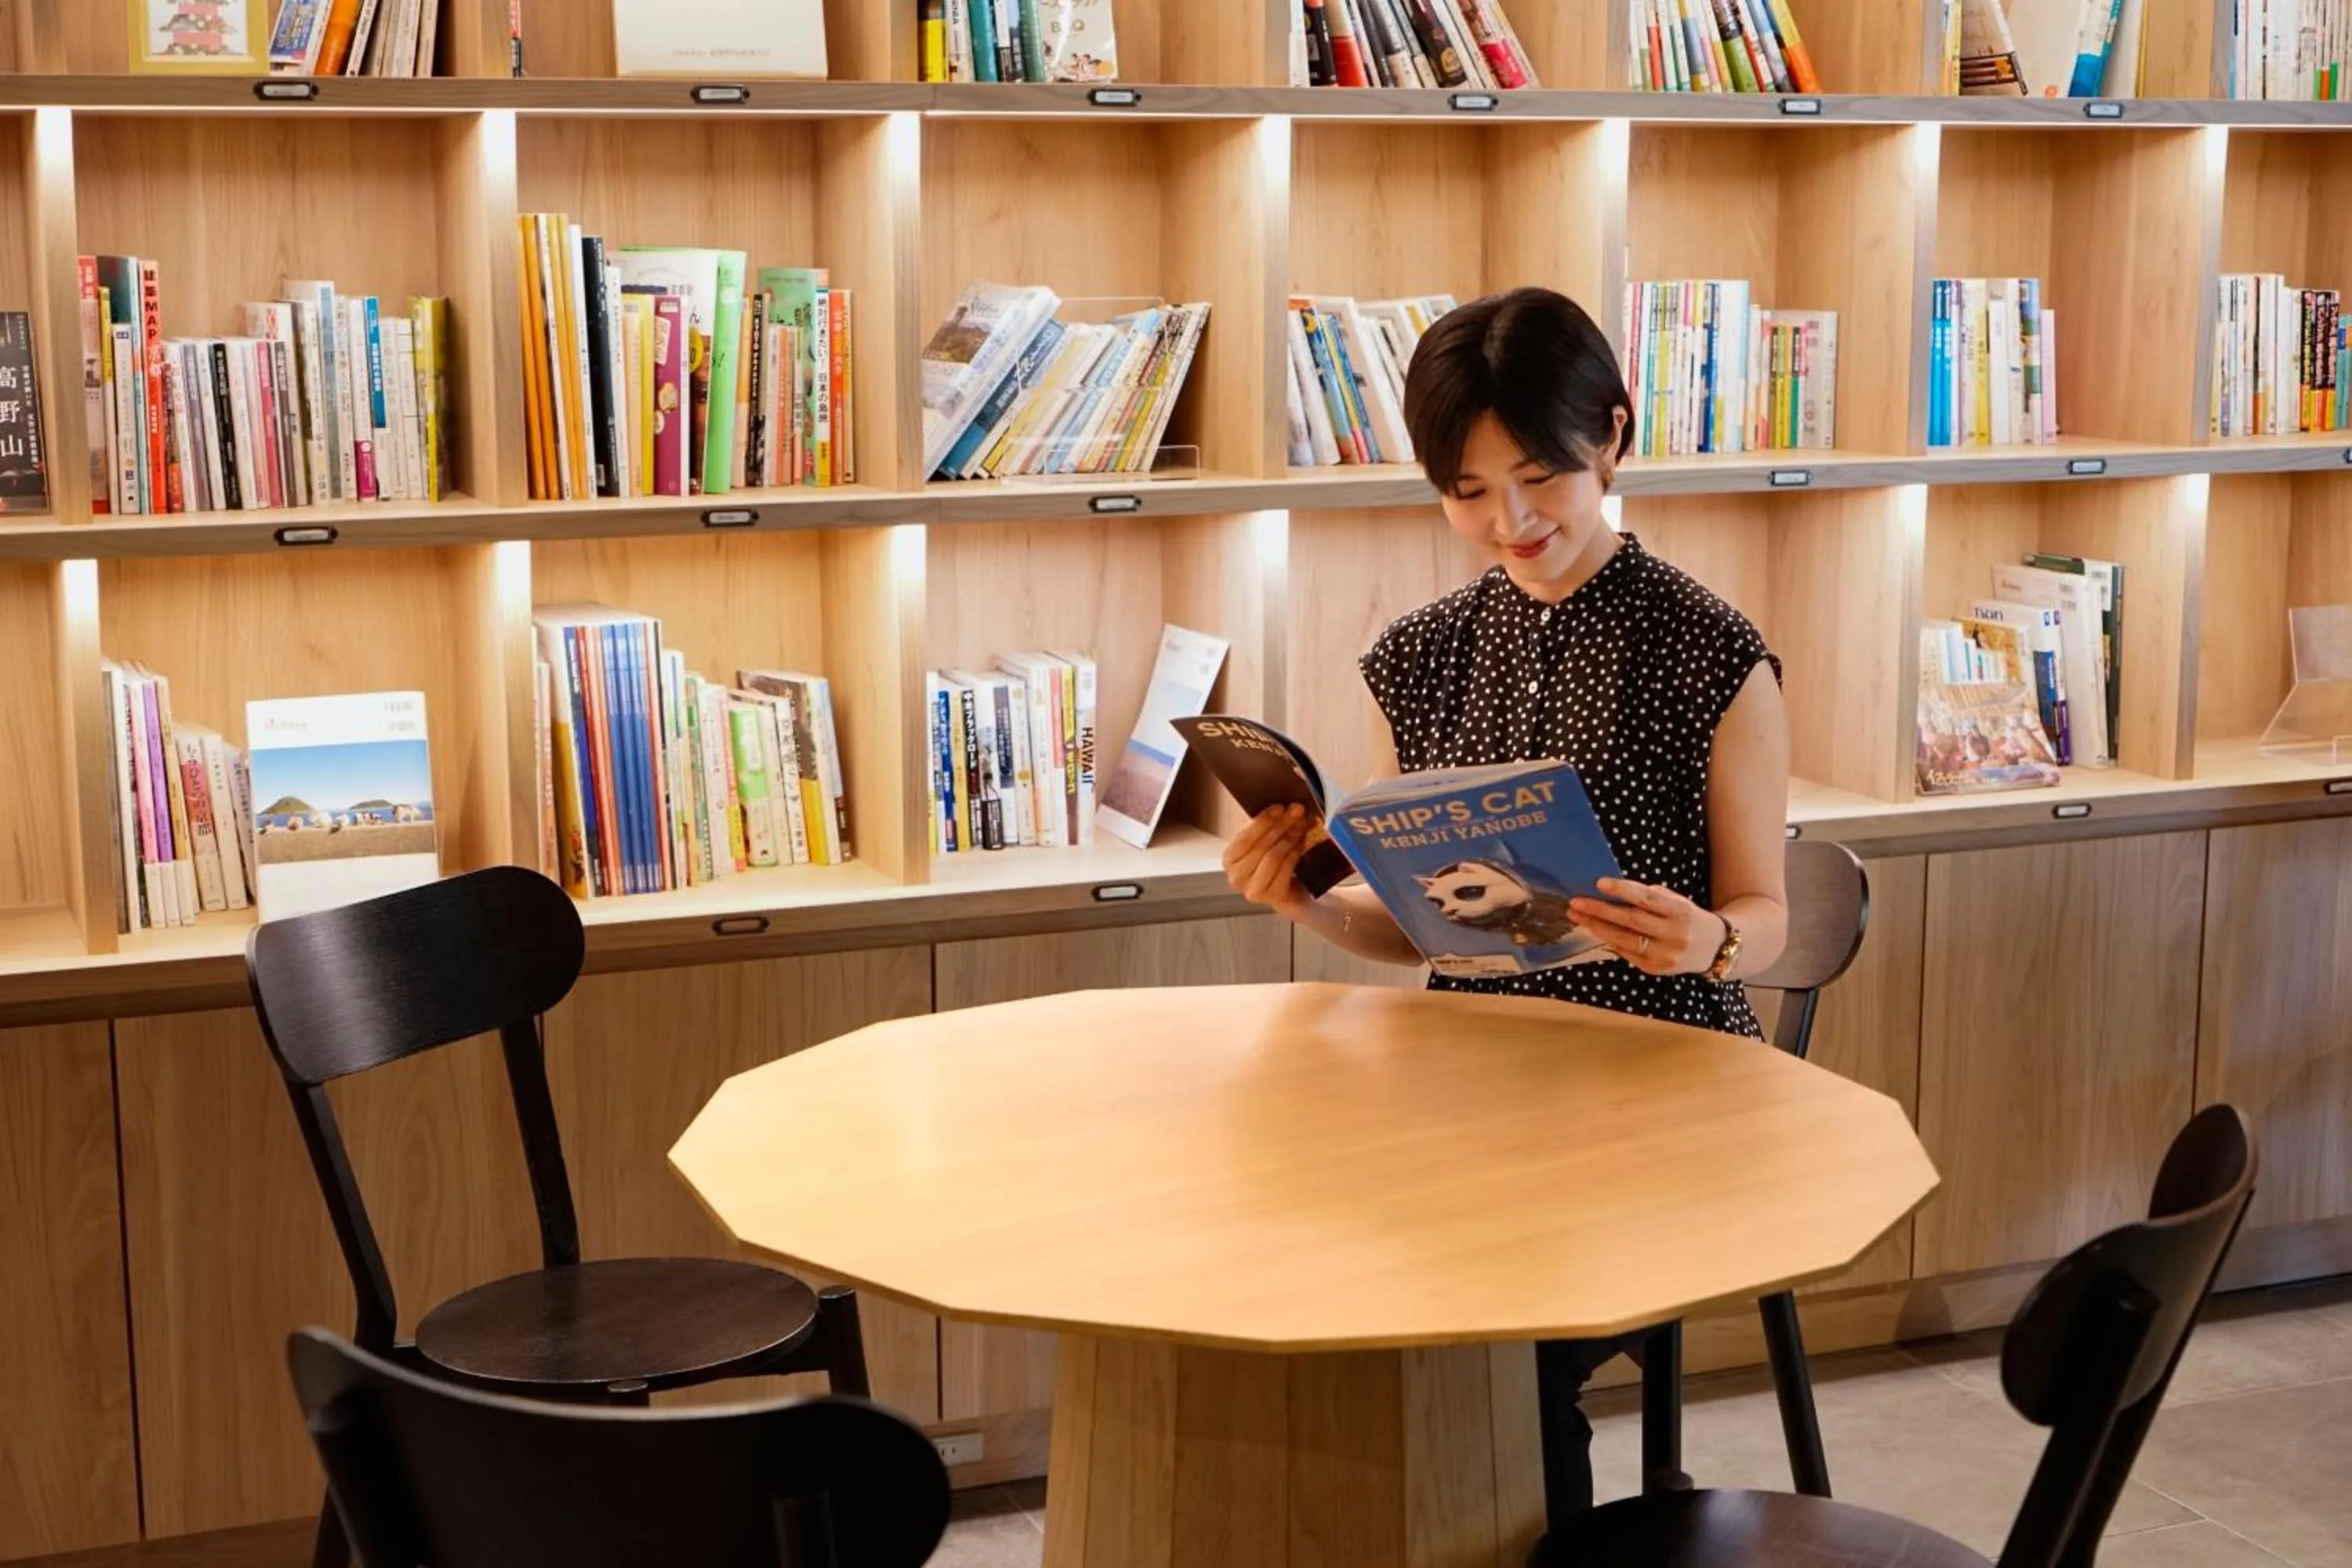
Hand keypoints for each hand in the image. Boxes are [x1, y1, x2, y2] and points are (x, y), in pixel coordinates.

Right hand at [1222, 804, 1317, 919]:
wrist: (1291, 893)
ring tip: (1303, 824)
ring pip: (1273, 857)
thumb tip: (1286, 808)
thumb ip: (1268, 827)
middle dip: (1281, 825)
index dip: (1262, 821)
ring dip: (1290, 837)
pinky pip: (1285, 869)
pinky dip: (1295, 853)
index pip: (1244, 838)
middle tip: (1297, 811)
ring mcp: (1253, 890)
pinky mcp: (1273, 897)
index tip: (1280, 807)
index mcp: (1229, 859)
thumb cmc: (1274, 862)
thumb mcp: (1265, 842)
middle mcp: (1236, 877)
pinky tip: (1302, 842)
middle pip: (1261, 846)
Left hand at [1569, 878, 1724, 976]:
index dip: (1623, 891)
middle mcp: (1674, 935)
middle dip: (1599, 911)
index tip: (1599, 883)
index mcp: (1680, 912)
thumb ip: (1651, 898)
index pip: (1647, 899)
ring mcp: (1665, 955)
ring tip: (1578, 916)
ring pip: (1625, 940)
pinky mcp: (1656, 969)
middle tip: (1576, 902)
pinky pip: (1627, 953)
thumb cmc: (1688, 918)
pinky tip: (1595, 931)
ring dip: (1597, 927)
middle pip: (1631, 921)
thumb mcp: (1678, 902)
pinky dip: (1610, 941)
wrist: (1715, 949)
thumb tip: (1613, 892)